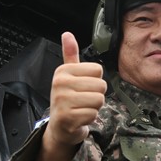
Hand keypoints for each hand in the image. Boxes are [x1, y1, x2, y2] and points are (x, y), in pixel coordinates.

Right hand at [34, 32, 106, 160]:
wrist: (59, 127)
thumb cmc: (68, 99)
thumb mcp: (68, 76)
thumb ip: (70, 55)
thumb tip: (67, 33)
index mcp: (63, 71)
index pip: (98, 70)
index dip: (95, 81)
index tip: (82, 88)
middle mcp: (60, 83)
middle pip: (101, 85)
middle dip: (96, 96)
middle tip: (83, 101)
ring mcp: (62, 101)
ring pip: (99, 100)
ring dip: (94, 107)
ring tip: (81, 109)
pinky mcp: (67, 118)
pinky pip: (93, 114)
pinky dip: (90, 118)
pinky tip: (79, 118)